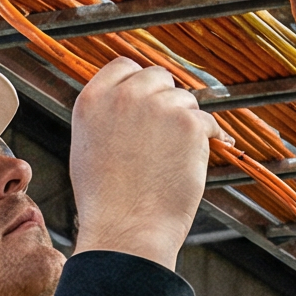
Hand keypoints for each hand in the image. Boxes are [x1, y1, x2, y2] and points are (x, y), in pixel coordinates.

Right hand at [68, 56, 217, 265]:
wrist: (125, 229)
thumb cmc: (105, 202)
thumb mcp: (86, 147)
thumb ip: (105, 116)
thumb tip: (130, 102)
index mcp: (93, 99)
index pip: (124, 65)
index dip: (140, 82)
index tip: (149, 100)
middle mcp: (124, 96)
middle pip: (159, 77)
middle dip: (166, 101)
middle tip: (165, 135)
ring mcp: (158, 107)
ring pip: (185, 101)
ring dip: (185, 124)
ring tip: (172, 159)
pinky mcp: (188, 124)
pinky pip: (208, 122)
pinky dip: (209, 139)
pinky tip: (197, 158)